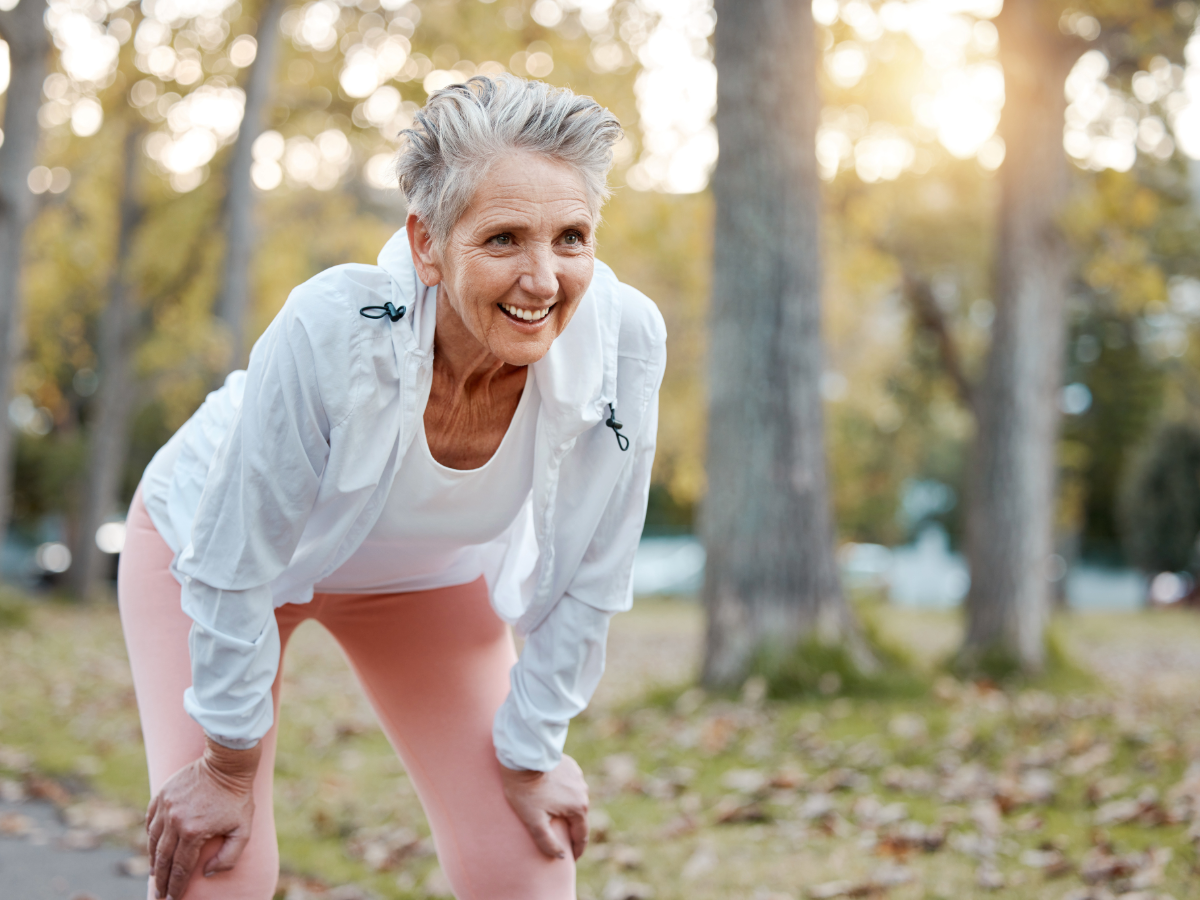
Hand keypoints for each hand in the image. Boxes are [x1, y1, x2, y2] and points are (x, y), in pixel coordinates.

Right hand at [146, 738, 259, 899]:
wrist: (227, 763)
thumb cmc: (237, 797)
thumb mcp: (243, 830)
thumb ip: (229, 856)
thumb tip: (208, 872)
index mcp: (194, 832)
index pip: (181, 867)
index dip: (176, 886)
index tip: (172, 899)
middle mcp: (175, 821)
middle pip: (163, 858)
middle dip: (160, 880)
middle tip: (159, 894)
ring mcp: (165, 807)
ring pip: (153, 841)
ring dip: (153, 860)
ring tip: (155, 874)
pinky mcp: (161, 795)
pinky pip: (150, 821)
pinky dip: (150, 836)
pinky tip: (153, 847)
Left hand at [500, 755, 588, 860]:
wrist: (522, 759)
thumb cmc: (525, 791)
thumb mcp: (533, 821)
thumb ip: (547, 842)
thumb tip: (561, 856)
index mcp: (578, 807)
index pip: (581, 835)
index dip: (576, 850)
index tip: (572, 860)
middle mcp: (583, 792)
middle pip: (579, 818)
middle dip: (572, 830)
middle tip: (563, 840)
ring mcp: (579, 777)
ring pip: (575, 801)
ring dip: (568, 810)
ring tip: (558, 818)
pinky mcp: (571, 767)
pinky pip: (571, 786)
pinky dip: (565, 794)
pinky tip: (554, 796)